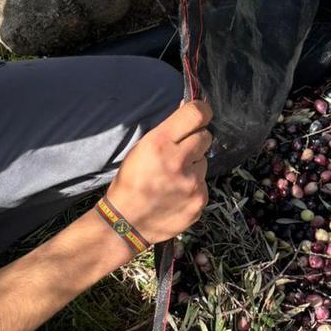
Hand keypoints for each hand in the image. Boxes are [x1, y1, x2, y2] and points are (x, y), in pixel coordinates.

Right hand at [105, 100, 212, 245]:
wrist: (125, 223)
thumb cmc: (130, 182)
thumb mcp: (140, 149)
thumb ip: (166, 129)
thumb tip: (188, 106)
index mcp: (160, 143)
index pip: (196, 114)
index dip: (201, 110)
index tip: (200, 113)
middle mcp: (179, 161)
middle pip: (205, 136)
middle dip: (195, 140)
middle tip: (180, 152)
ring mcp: (192, 184)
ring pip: (204, 162)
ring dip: (193, 166)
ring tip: (174, 178)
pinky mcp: (199, 201)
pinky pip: (203, 184)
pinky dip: (193, 187)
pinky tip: (177, 194)